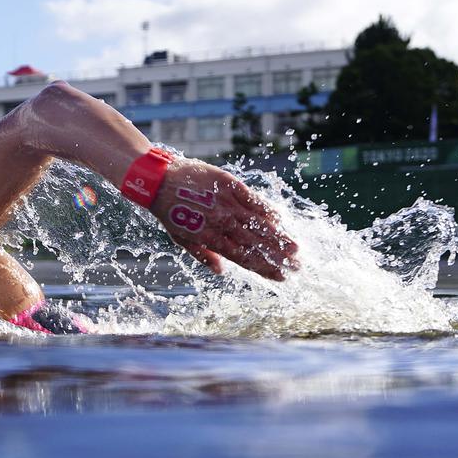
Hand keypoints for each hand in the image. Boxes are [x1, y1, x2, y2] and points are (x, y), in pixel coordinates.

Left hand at [149, 158, 297, 280]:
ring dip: (279, 237)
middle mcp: (222, 223)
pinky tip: (280, 219)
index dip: (264, 268)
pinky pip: (253, 199)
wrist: (159, 180)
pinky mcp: (230, 185)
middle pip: (256, 244)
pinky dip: (266, 210)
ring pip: (258, 224)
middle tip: (298, 266)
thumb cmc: (169, 211)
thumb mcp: (180, 238)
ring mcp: (227, 204)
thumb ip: (203, 255)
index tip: (282, 277)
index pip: (244, 259)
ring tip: (297, 249)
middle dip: (278, 257)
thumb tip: (221, 271)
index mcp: (211, 239)